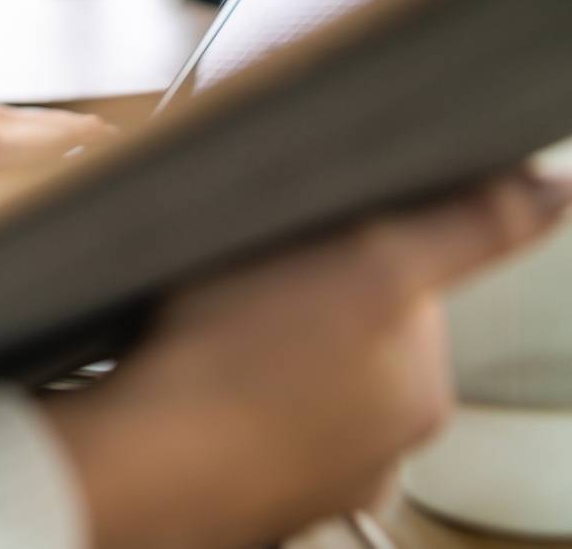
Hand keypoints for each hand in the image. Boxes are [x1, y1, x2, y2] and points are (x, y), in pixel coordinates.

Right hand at [44, 171, 571, 548]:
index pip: (407, 290)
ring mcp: (307, 472)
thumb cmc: (243, 364)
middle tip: (247, 278)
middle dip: (302, 300)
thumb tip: (553, 190)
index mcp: (422, 390)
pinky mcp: (243, 483)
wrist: (143, 460)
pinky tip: (193, 373)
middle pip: (348, 334)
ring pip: (292, 378)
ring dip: (257, 347)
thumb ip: (469, 227)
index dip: (353, 245)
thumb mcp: (376, 262)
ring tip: (209, 327)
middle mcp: (379, 446)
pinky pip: (239, 414)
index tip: (302, 237)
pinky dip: (220, 392)